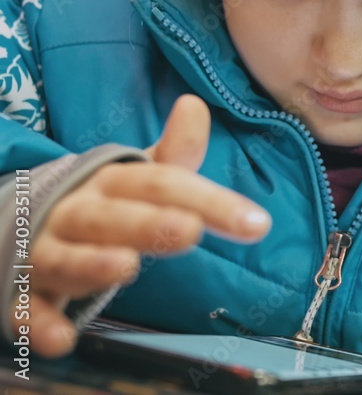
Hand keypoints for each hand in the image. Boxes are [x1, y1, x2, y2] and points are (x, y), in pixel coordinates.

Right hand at [15, 95, 271, 357]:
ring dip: (93, 263)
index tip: (256, 223)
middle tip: (191, 230)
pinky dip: (38, 323)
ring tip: (126, 266)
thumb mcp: (136, 178)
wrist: (22, 223)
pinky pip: (28, 308)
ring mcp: (47, 252)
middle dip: (149, 223)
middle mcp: (77, 213)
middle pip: (113, 216)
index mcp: (110, 184)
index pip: (163, 184)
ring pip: (65, 257)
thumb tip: (195, 104)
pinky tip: (59, 339)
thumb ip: (173, 155)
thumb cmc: (102, 204)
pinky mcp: (26, 292)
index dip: (209, 200)